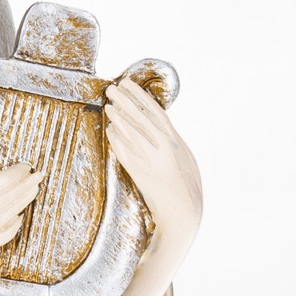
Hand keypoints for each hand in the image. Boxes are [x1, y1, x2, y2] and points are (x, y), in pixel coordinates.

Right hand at [0, 150, 43, 269]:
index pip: (4, 181)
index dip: (18, 173)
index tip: (25, 166)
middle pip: (12, 196)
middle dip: (28, 185)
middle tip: (40, 175)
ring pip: (11, 214)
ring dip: (25, 201)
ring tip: (35, 191)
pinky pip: (3, 235)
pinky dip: (14, 226)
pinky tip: (18, 219)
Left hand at [104, 79, 202, 245]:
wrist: (184, 212)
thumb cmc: (186, 185)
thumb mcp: (184, 157)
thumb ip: (171, 141)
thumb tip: (159, 126)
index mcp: (176, 141)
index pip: (155, 112)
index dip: (140, 96)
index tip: (128, 83)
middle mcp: (164, 148)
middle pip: (141, 118)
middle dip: (125, 101)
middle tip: (111, 88)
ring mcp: (152, 161)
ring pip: (132, 133)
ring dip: (119, 118)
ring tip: (108, 105)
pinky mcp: (141, 175)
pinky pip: (126, 153)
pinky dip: (117, 140)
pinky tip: (109, 130)